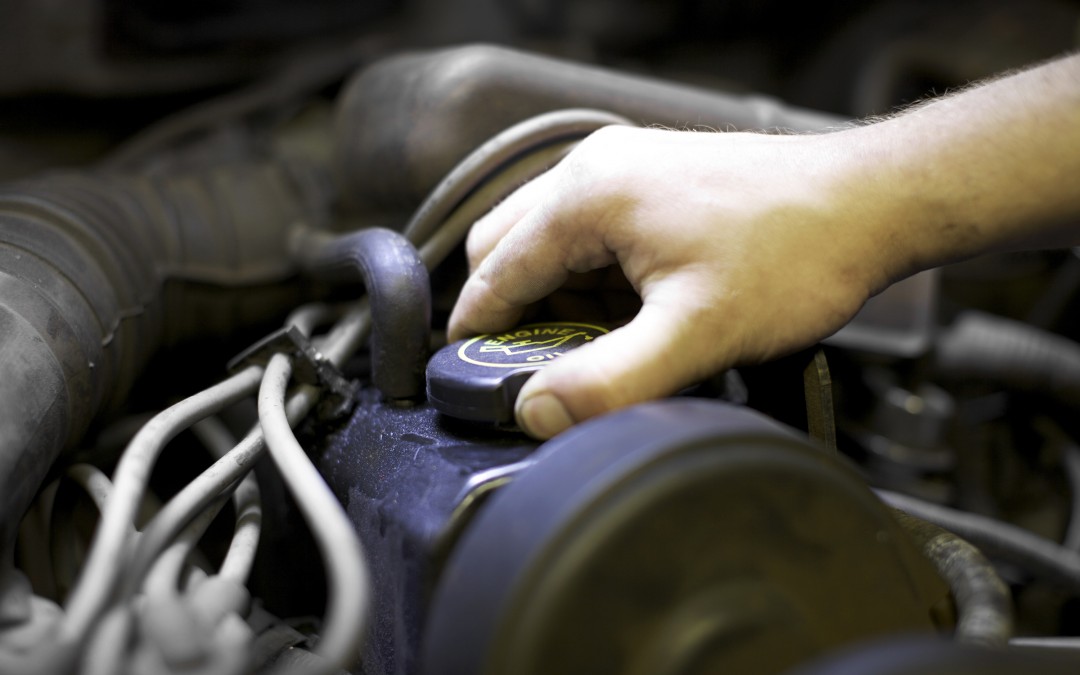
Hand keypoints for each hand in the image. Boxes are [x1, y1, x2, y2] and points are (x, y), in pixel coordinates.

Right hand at [448, 125, 890, 437]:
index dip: (476, 330)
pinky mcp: (652, 180)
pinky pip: (590, 233)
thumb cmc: (796, 250)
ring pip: (548, 240)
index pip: (495, 269)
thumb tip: (539, 412)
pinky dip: (591, 278)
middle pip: (506, 245)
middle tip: (539, 369)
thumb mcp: (697, 333)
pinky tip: (631, 314)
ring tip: (601, 347)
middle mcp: (595, 168)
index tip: (468, 373)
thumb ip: (611, 381)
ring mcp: (625, 168)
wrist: (868, 203)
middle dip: (513, 312)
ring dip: (556, 296)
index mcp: (588, 193)